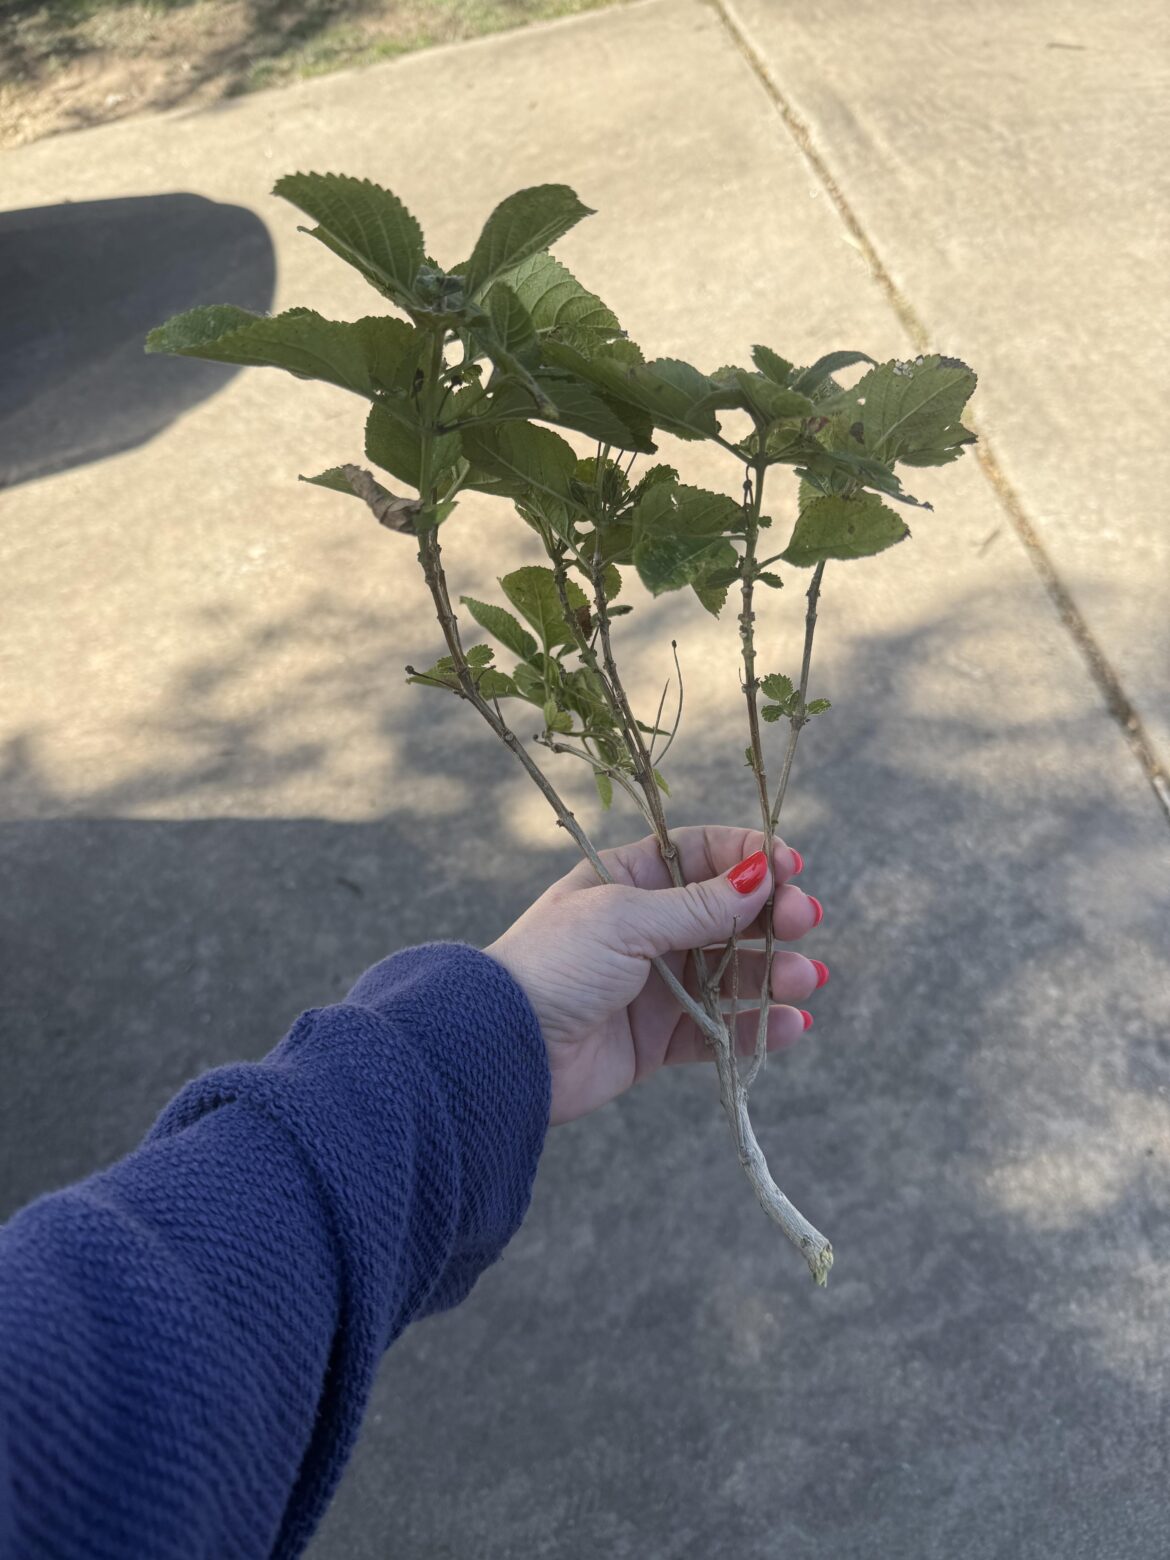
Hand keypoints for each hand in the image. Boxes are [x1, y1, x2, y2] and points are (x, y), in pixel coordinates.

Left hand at [484, 824, 826, 1125]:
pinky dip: (758, 1028)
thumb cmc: (554, 964)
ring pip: (733, 973)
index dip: (749, 857)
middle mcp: (647, 928)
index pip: (703, 854)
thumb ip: (697, 905)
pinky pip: (722, 1031)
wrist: (505, 1049)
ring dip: (775, 972)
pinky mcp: (659, 1040)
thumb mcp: (624, 920)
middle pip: (729, 913)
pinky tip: (791, 1025)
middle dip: (773, 915)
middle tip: (805, 920)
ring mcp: (656, 985)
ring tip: (804, 978)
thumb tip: (760, 876)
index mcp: (629, 881)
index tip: (791, 867)